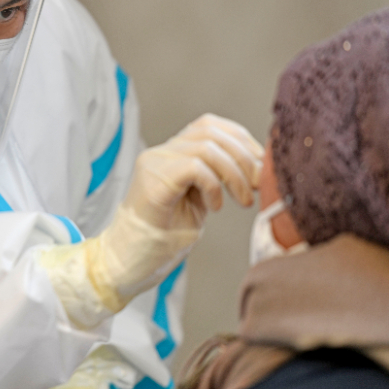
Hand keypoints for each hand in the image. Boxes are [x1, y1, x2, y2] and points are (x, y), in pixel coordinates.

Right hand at [89, 114, 262, 309]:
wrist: (128, 263)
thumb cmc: (163, 238)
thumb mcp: (200, 203)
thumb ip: (218, 180)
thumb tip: (258, 169)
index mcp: (172, 154)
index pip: (210, 125)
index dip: (241, 140)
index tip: (260, 166)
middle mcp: (160, 152)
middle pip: (210, 130)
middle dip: (244, 156)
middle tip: (257, 186)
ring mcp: (154, 163)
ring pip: (206, 146)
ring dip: (234, 173)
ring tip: (241, 200)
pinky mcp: (153, 181)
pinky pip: (194, 167)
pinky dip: (213, 186)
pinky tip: (215, 207)